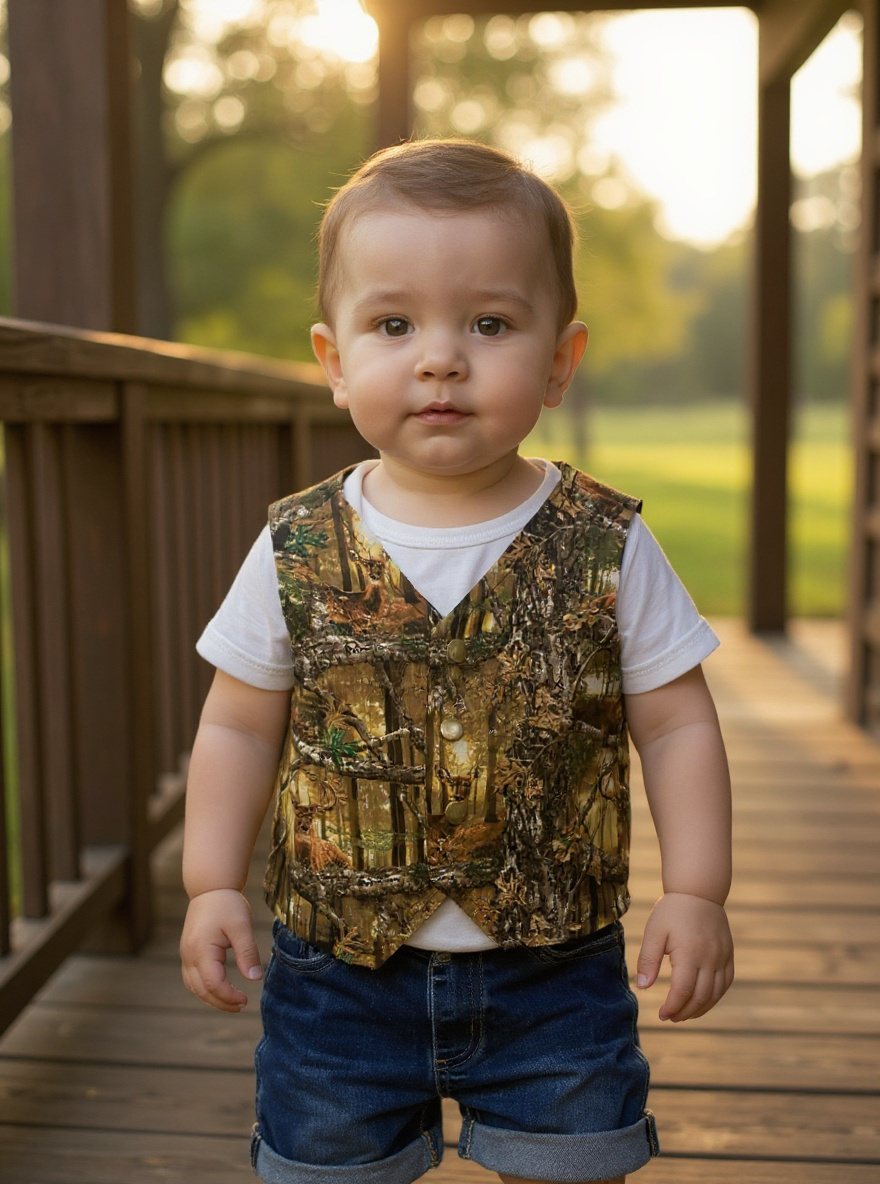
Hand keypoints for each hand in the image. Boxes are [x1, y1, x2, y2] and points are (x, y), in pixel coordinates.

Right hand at [180, 889, 262, 1011]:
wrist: (210, 888)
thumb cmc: (228, 905)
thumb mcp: (242, 927)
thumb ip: (248, 953)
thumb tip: (255, 979)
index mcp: (201, 950)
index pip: (213, 984)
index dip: (229, 996)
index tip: (246, 1000)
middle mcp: (188, 956)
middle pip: (201, 990)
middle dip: (221, 1002)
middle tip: (241, 1006)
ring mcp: (185, 955)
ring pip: (194, 987)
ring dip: (211, 998)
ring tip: (232, 1002)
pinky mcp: (188, 953)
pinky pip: (192, 979)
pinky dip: (204, 989)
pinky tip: (220, 990)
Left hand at [636, 892, 733, 1021]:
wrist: (698, 890)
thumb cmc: (672, 911)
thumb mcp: (654, 932)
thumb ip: (648, 960)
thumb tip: (642, 987)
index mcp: (689, 953)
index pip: (682, 991)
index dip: (672, 1007)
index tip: (661, 1014)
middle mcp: (710, 958)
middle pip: (701, 997)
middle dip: (685, 1012)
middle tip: (670, 1017)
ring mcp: (723, 957)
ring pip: (716, 994)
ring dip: (700, 1009)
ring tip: (684, 1014)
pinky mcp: (729, 954)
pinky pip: (726, 983)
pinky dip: (715, 997)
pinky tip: (702, 1001)